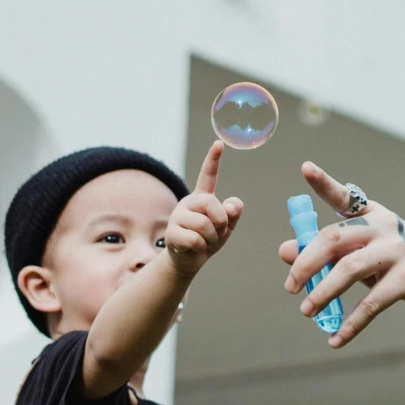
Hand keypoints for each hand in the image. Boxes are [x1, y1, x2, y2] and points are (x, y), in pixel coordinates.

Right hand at [165, 141, 244, 276]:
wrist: (189, 261)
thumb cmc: (208, 240)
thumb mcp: (226, 226)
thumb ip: (232, 213)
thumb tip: (232, 205)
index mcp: (202, 198)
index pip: (208, 175)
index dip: (213, 160)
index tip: (218, 144)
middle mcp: (188, 202)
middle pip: (211, 203)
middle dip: (220, 221)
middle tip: (217, 232)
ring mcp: (178, 216)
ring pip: (204, 224)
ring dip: (211, 238)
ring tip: (205, 241)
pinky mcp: (172, 233)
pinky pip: (196, 239)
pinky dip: (201, 247)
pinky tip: (195, 248)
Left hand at [277, 162, 404, 346]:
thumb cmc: (396, 264)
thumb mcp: (361, 254)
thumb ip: (326, 252)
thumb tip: (285, 251)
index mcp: (372, 215)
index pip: (345, 197)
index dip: (324, 184)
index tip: (305, 168)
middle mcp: (384, 226)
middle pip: (334, 238)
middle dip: (306, 263)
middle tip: (291, 286)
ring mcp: (398, 250)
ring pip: (348, 270)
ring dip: (323, 293)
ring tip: (307, 310)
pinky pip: (372, 303)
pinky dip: (351, 324)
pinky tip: (336, 339)